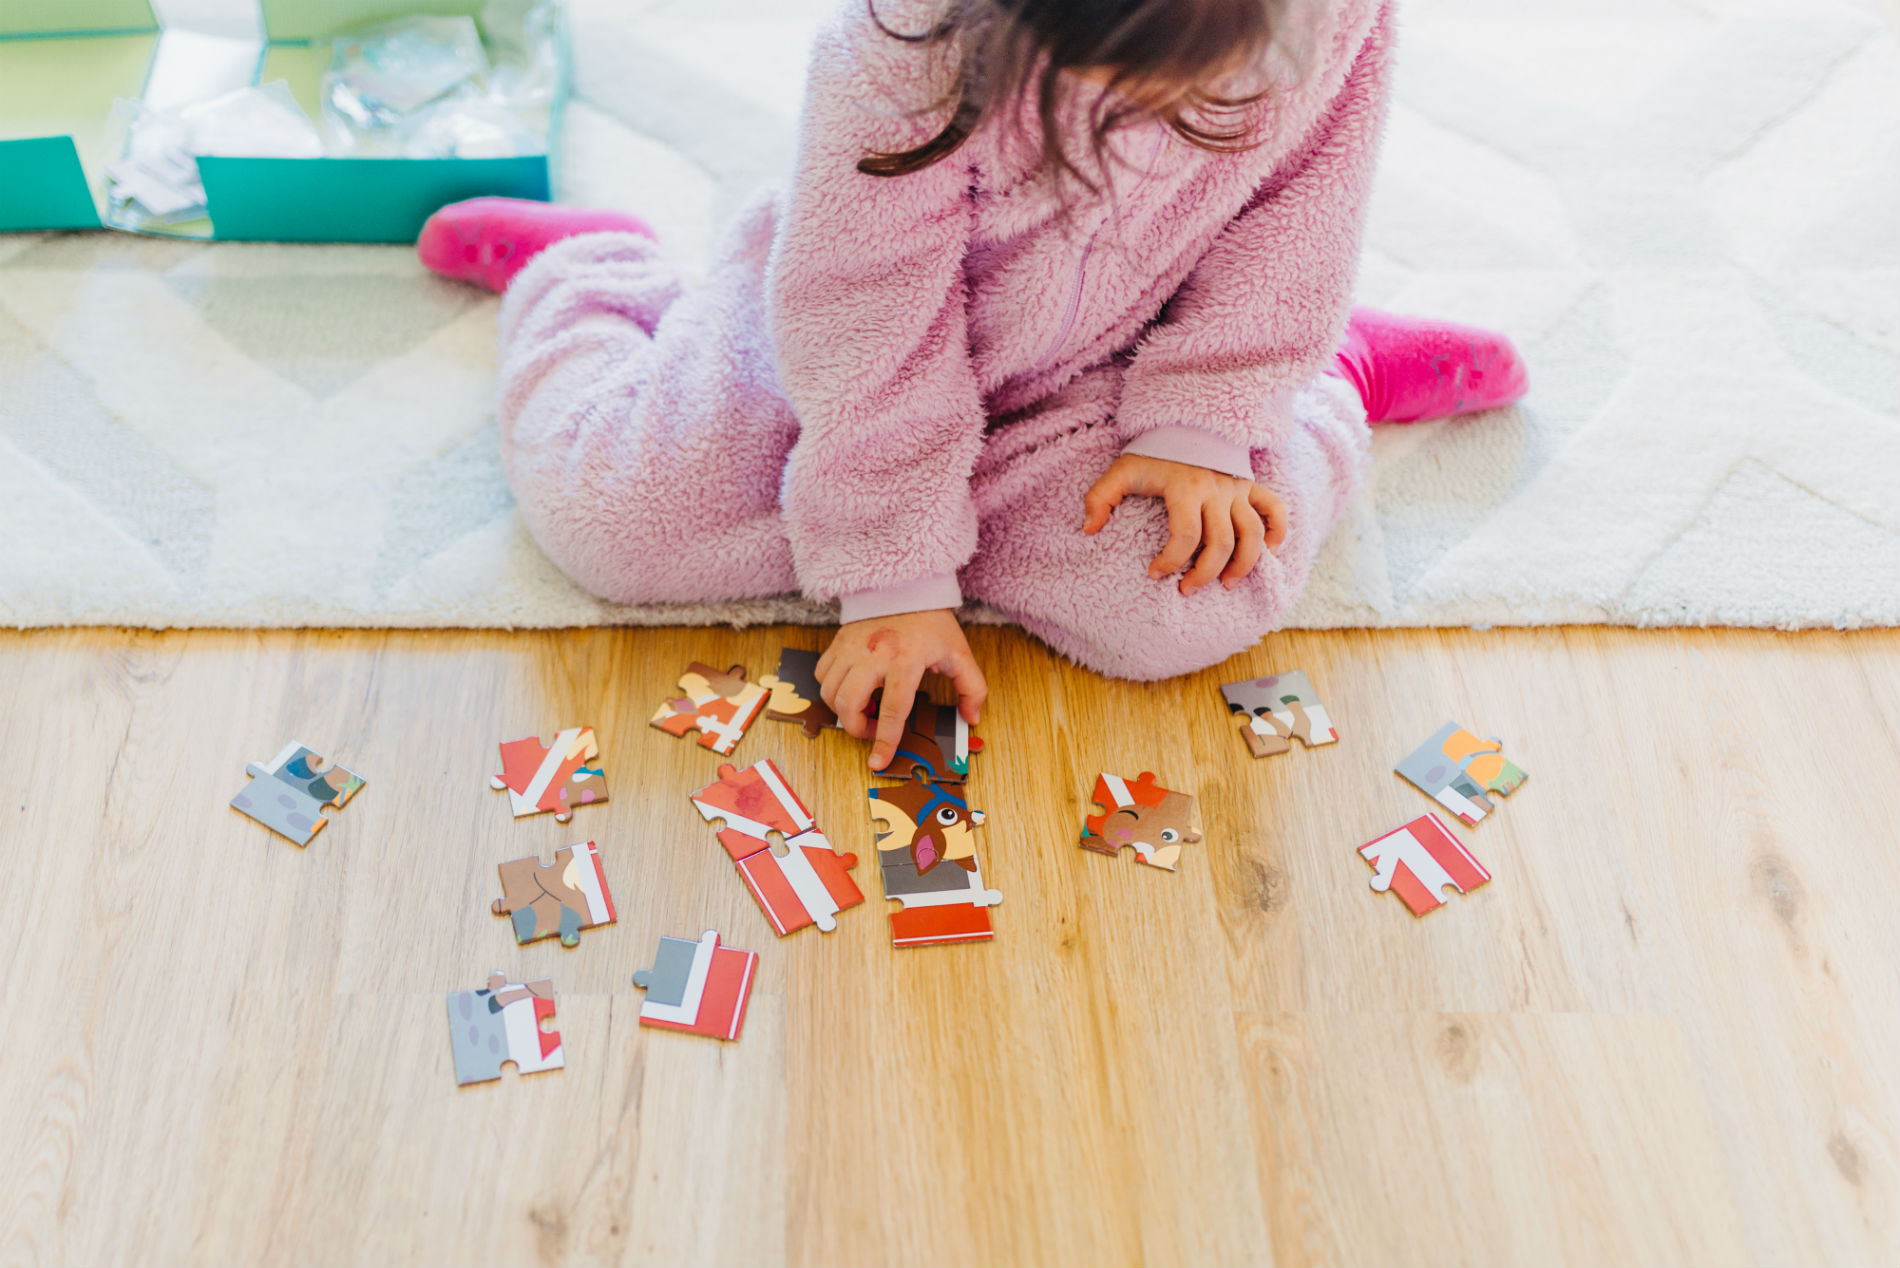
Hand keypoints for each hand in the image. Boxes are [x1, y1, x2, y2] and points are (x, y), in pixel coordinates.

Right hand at [817, 609, 986, 771]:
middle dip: (857, 728)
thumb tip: (971, 718)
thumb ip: (972, 688)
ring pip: (829, 692)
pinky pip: (821, 674)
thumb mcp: (960, 653)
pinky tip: (851, 688)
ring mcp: (851, 648)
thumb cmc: (932, 623)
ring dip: (843, 710)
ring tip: (865, 708)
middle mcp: (873, 656)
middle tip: (874, 729)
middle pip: (848, 705)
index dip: (885, 742)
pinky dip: (831, 689)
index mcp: (905, 661)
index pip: (892, 711)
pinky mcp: (838, 642)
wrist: (906, 586)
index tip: (878, 762)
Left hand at [1082, 453, 1286, 594]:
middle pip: (1221, 542)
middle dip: (1205, 573)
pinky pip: (1275, 510)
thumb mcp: (1121, 471)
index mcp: (1185, 487)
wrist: (1184, 423)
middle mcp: (1216, 489)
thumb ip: (1100, 498)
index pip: (1186, 535)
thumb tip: (1089, 529)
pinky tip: (1270, 555)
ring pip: (1252, 534)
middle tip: (1187, 589)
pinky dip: (1278, 532)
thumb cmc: (1152, 454)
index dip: (1171, 561)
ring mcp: (1237, 489)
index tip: (1154, 573)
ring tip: (1226, 584)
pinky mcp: (1251, 486)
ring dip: (1243, 564)